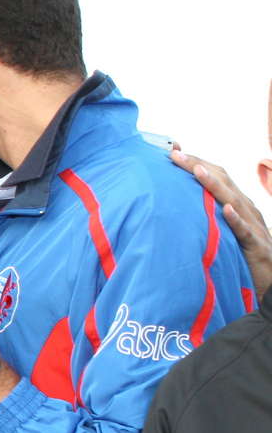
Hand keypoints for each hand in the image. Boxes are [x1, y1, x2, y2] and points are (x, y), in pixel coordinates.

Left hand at [173, 147, 271, 294]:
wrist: (270, 280)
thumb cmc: (241, 256)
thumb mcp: (220, 232)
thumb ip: (204, 218)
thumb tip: (174, 207)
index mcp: (235, 205)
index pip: (215, 178)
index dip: (195, 164)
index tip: (171, 152)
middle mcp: (244, 210)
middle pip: (222, 182)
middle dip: (198, 166)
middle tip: (175, 154)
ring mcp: (252, 226)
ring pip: (233, 200)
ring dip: (214, 185)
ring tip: (196, 170)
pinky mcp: (256, 247)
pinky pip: (246, 231)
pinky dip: (236, 220)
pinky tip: (226, 210)